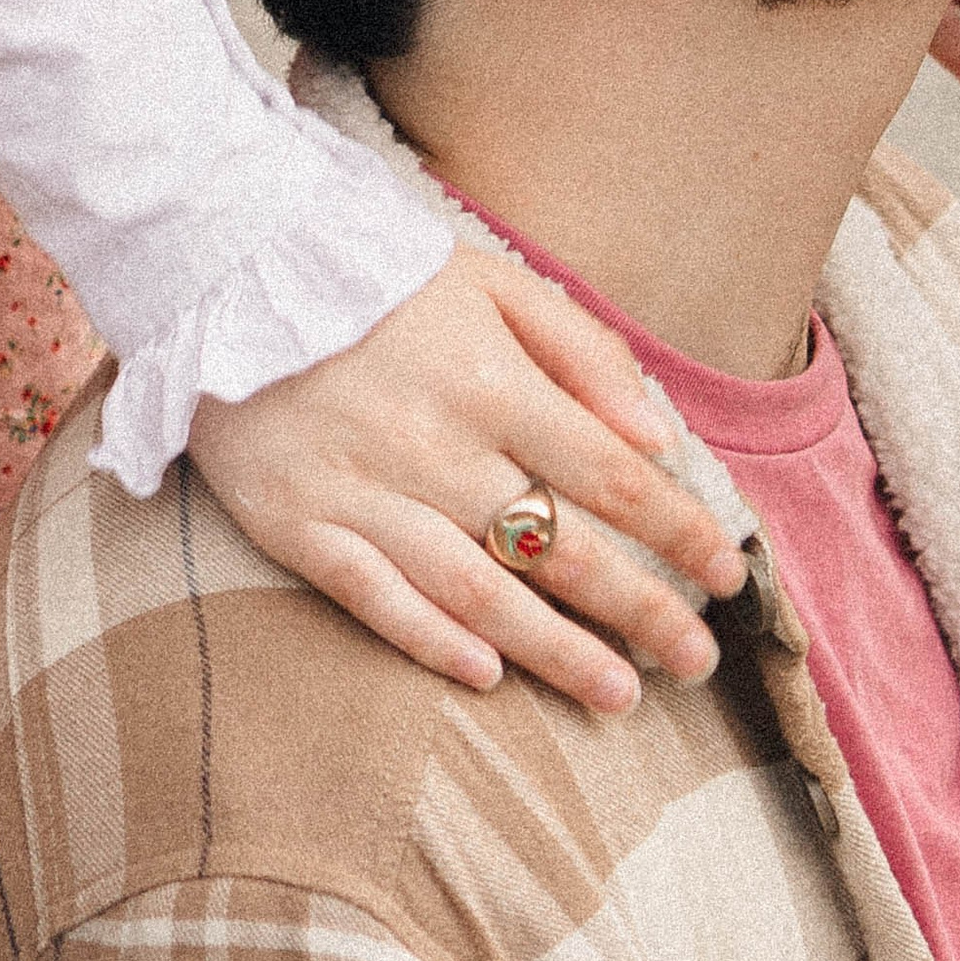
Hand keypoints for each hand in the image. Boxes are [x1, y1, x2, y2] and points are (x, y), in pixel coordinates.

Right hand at [188, 245, 748, 711]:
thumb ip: (580, 349)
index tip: (730, 574)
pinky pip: (376, 600)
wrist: (229, 265)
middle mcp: (439, 445)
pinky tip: (489, 677)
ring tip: (619, 695)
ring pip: (478, 591)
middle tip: (697, 661)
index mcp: (494, 380)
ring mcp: (366, 491)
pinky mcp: (299, 525)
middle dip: (640, 610)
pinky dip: (433, 644)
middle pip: (558, 546)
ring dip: (556, 651)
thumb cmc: (377, 274)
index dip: (680, 530)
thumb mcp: (493, 278)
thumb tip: (655, 431)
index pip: (612, 474)